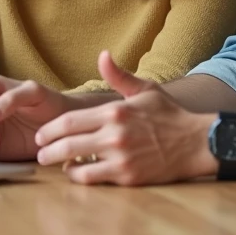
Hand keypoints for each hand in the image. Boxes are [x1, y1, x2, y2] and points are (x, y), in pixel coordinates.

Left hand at [34, 50, 216, 185]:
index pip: (69, 121)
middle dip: (47, 149)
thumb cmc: (169, 115)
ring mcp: (120, 157)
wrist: (196, 142)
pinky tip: (77, 172)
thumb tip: (102, 55)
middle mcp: (114, 134)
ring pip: (76, 164)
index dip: (49, 130)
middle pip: (66, 143)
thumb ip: (119, 76)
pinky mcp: (127, 176)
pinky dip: (79, 176)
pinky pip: (93, 179)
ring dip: (60, 165)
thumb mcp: (145, 89)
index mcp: (114, 111)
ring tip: (53, 164)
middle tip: (39, 152)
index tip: (41, 134)